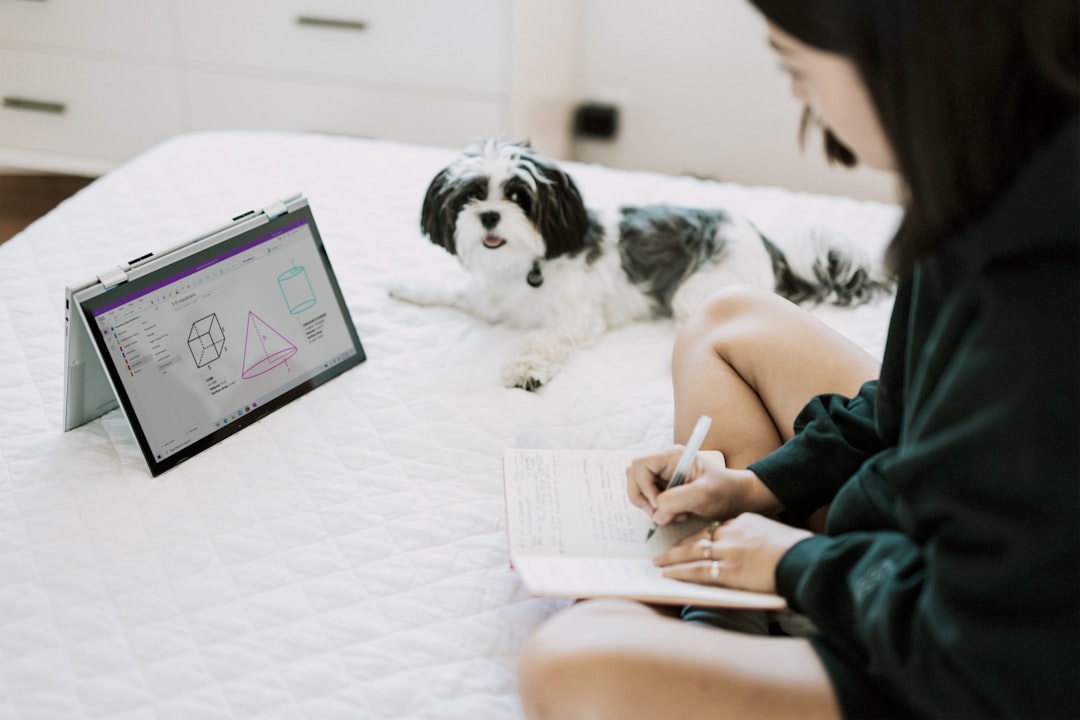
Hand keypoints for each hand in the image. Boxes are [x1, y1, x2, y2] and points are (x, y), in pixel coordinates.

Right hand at [626, 449, 780, 526]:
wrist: (738, 498)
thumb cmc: (725, 491)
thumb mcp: (703, 495)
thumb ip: (675, 501)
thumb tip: (656, 513)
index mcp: (672, 456)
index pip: (639, 465)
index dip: (643, 486)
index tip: (659, 503)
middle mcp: (664, 464)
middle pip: (633, 476)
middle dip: (642, 498)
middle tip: (660, 513)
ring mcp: (664, 476)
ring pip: (639, 489)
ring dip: (651, 507)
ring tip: (674, 514)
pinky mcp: (666, 489)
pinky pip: (650, 500)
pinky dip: (659, 512)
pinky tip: (678, 514)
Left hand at [652, 513, 811, 593]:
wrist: (803, 561)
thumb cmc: (796, 551)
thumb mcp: (773, 534)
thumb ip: (756, 538)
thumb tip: (751, 550)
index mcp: (744, 522)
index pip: (714, 528)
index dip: (699, 536)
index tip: (689, 541)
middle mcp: (732, 533)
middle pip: (699, 537)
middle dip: (678, 546)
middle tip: (662, 552)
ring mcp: (729, 551)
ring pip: (693, 552)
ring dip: (672, 558)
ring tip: (658, 563)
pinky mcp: (730, 570)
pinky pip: (698, 570)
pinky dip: (680, 572)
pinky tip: (668, 575)